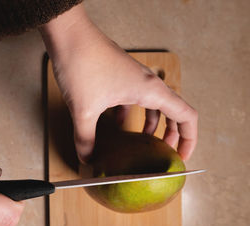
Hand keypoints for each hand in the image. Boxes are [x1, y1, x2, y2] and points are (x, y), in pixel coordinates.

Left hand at [40, 4, 197, 161]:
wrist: (69, 35)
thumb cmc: (83, 64)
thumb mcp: (84, 110)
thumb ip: (86, 138)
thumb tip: (87, 157)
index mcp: (150, 90)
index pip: (186, 116)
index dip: (189, 139)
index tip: (182, 156)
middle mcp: (147, 83)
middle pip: (172, 111)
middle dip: (171, 134)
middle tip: (164, 153)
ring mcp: (134, 78)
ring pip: (153, 104)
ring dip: (152, 124)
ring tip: (145, 143)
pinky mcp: (120, 75)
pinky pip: (134, 98)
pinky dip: (131, 114)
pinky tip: (118, 125)